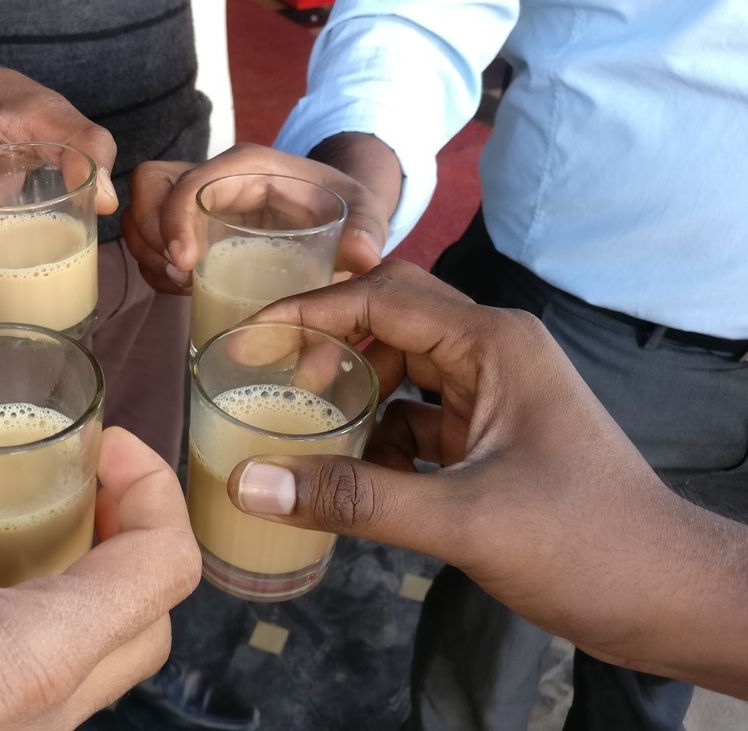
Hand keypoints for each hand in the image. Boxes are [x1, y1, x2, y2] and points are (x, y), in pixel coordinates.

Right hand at [0, 417, 199, 728]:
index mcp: (32, 657)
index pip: (167, 569)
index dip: (152, 488)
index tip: (102, 448)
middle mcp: (38, 718)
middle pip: (145, 622)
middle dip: (128, 537)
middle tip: (78, 480)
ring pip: (92, 662)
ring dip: (77, 584)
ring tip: (16, 521)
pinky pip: (31, 689)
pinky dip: (25, 625)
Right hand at [122, 142, 395, 293]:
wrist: (336, 208)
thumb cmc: (344, 206)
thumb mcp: (363, 211)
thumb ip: (368, 229)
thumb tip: (363, 257)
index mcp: (249, 167)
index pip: (193, 179)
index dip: (176, 217)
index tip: (186, 264)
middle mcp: (215, 176)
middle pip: (151, 185)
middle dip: (151, 233)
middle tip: (180, 274)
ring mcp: (197, 199)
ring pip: (143, 212)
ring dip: (151, 253)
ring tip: (184, 285)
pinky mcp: (190, 223)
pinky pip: (151, 238)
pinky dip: (155, 265)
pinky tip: (184, 288)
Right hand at [224, 261, 747, 696]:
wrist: (669, 598)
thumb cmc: (583, 544)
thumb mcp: (460, 521)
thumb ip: (353, 499)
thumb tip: (249, 482)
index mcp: (493, 344)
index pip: (380, 298)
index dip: (307, 314)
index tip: (245, 341)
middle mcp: (494, 354)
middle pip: (389, 319)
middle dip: (328, 345)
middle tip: (271, 383)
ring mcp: (495, 395)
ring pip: (401, 369)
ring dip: (353, 394)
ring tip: (305, 429)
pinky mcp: (491, 437)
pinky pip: (417, 418)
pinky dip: (379, 438)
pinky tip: (354, 475)